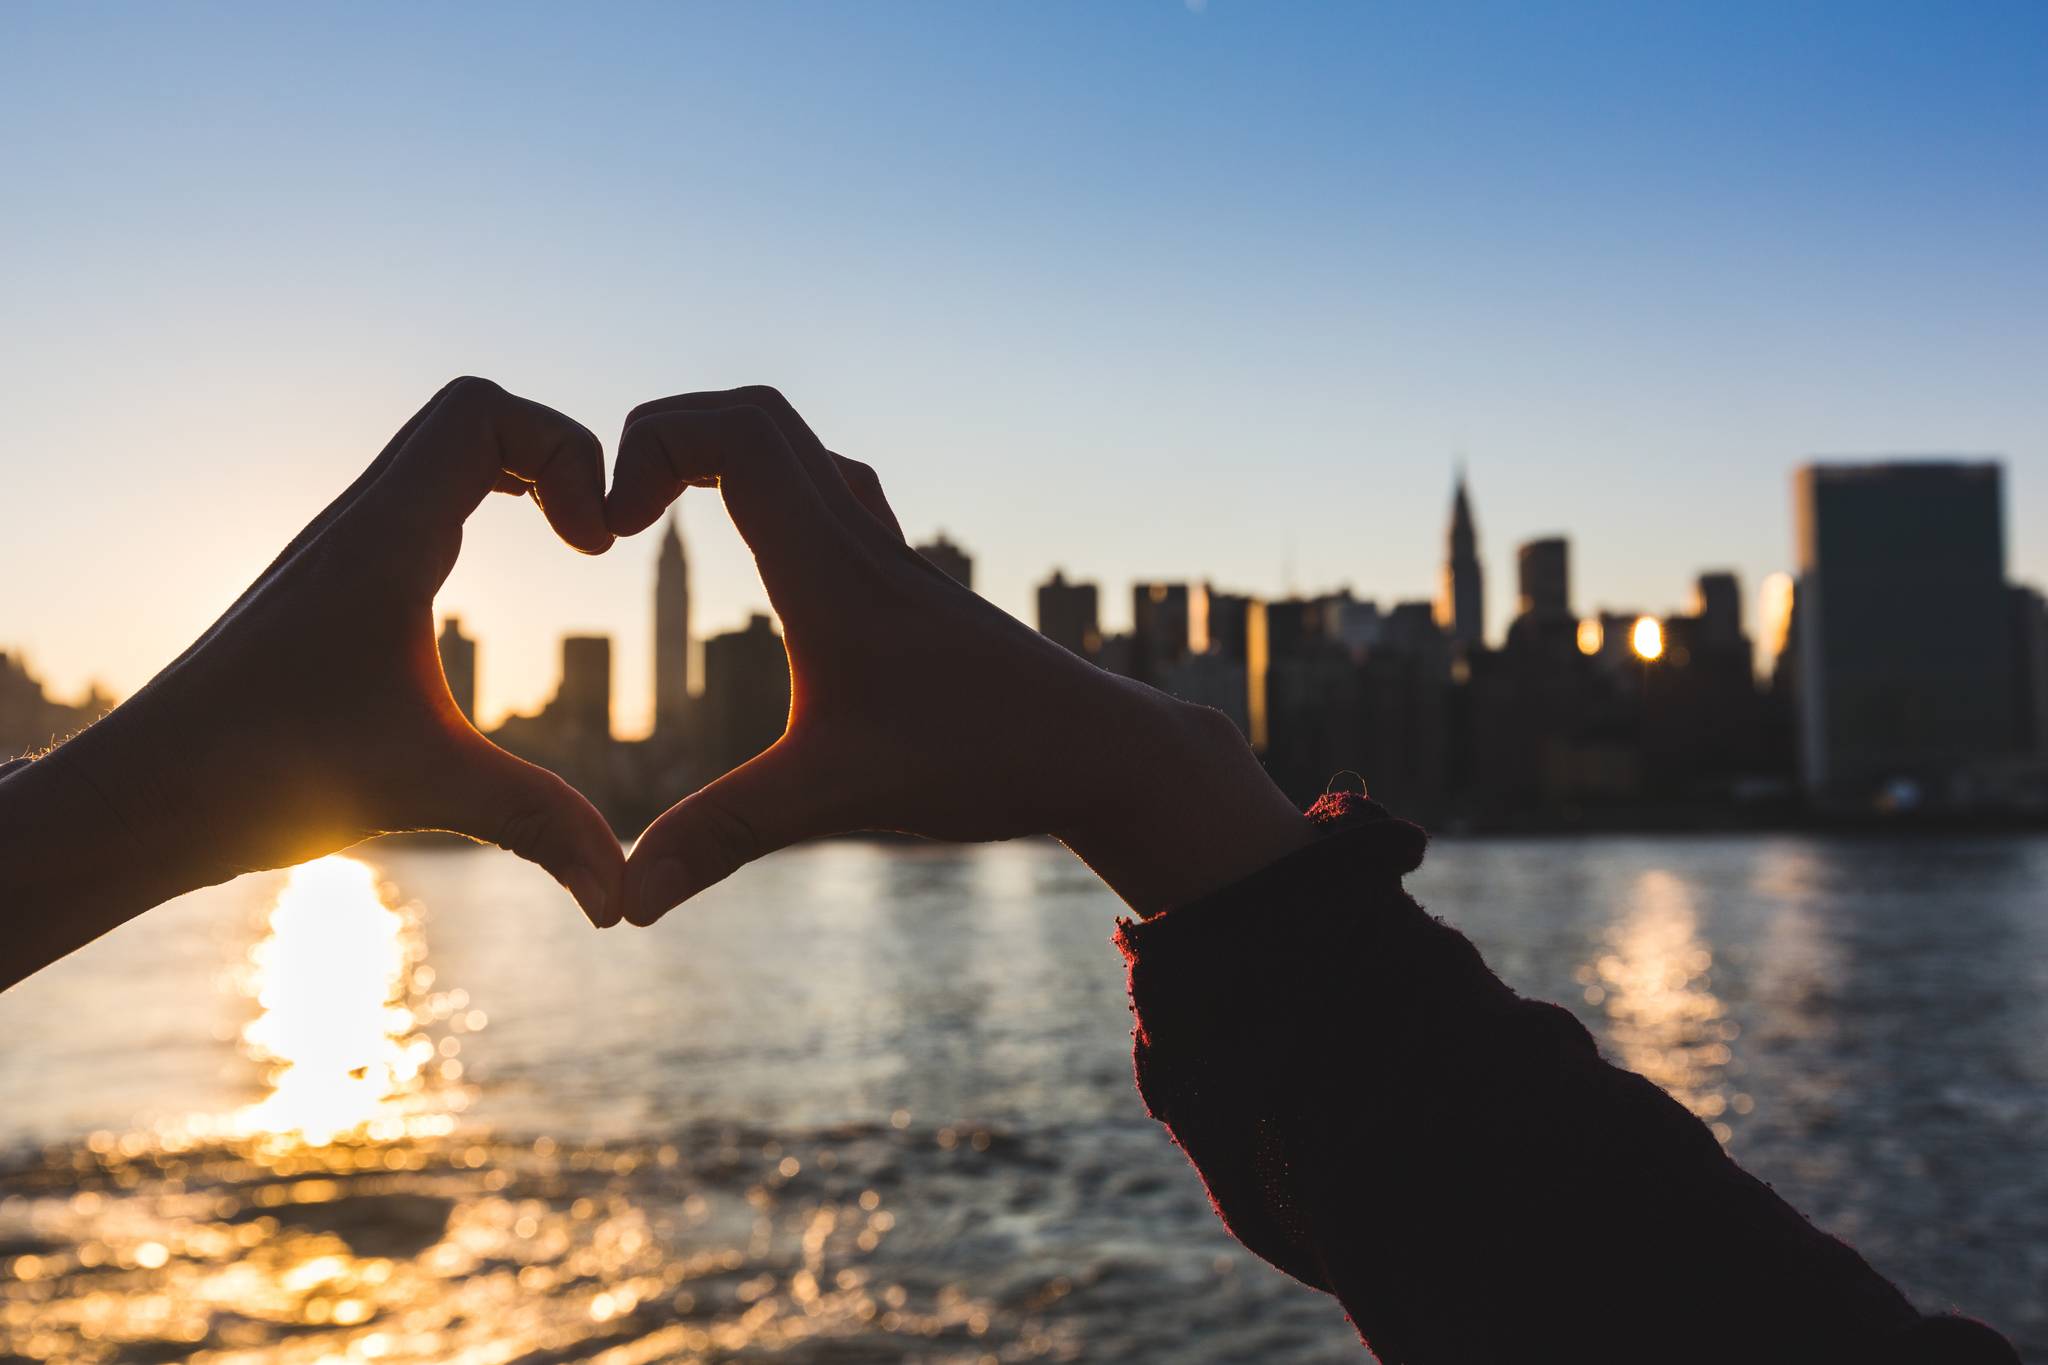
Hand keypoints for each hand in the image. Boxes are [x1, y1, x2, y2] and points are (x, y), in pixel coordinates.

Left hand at [2, 378, 625, 963]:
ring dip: (518, 477)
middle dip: (556, 456)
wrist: (144, 795)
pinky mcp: (333, 589)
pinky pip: (418, 503)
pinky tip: (493, 588)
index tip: (596, 546)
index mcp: (385, 540)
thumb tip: (624, 898)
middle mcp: (361, 525)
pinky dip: (478, 511)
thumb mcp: (428, 789)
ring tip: (572, 544)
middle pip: (472, 416)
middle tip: (596, 536)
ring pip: (440, 457)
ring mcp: (343, 552)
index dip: (566, 451)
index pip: (482, 412)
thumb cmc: (263, 776)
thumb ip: (542, 826)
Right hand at [606, 387, 1312, 924]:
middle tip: (621, 515)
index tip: (609, 527)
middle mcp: (861, 542)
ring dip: (726, 460)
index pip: (736, 431)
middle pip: (760, 417)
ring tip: (667, 521)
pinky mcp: (911, 589)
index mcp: (831, 568)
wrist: (1103, 750)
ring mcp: (892, 559)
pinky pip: (835, 497)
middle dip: (669, 438)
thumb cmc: (985, 760)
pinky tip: (767, 566)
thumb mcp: (837, 797)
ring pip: (804, 453)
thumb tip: (624, 905)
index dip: (651, 443)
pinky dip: (778, 496)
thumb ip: (723, 839)